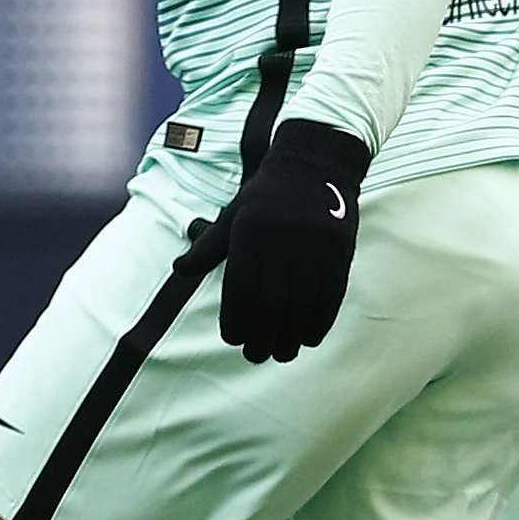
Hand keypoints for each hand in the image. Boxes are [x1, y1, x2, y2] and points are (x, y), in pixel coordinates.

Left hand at [218, 121, 368, 362]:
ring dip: (291, 336)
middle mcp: (282, 238)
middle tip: (257, 356)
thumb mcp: (234, 215)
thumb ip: (209, 246)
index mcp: (250, 230)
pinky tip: (309, 337)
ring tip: (283, 353)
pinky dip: (320, 321)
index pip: (241, 287)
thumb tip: (179, 270)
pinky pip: (330, 294)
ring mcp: (314, 244)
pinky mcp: (340, 248)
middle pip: (272, 301)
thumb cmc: (267, 195)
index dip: (236, 319)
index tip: (234, 340)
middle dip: (263, 336)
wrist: (316, 163)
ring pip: (302, 303)